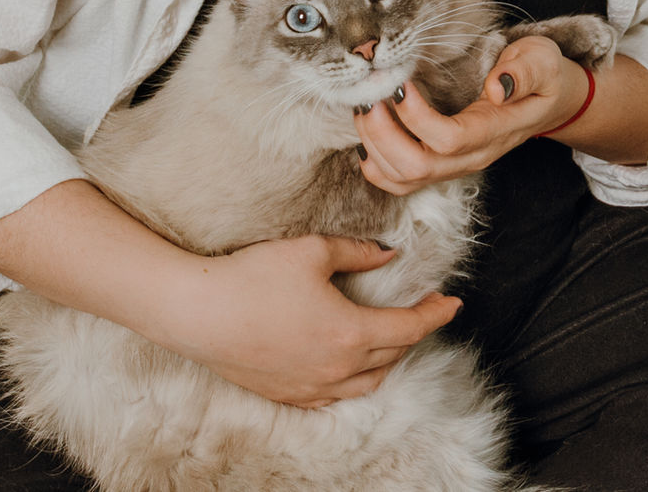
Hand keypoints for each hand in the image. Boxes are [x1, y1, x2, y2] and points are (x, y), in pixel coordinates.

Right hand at [162, 236, 461, 407]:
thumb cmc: (253, 277)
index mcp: (351, 333)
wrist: (195, 312)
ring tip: (390, 338)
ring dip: (388, 360)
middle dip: (414, 332)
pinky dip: (354, 381)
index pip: (410, 327)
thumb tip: (387, 255)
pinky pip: (335, 396)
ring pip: (368, 382)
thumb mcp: (312, 251)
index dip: (435, 313)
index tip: (452, 302)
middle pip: (393, 355)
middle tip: (422, 310)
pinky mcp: (287, 394)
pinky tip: (349, 367)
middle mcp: (337, 369)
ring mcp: (311, 387)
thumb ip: (358, 252)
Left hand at [354, 36, 590, 194]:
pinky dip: (375, 165)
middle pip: (417, 167)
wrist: (548, 101)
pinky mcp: (441, 167)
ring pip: (403, 178)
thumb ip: (525, 71)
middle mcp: (472, 157)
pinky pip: (400, 183)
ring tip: (365, 108)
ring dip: (374, 146)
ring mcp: (455, 167)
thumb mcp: (543, 60)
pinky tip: (368, 135)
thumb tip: (498, 86)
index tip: (401, 83)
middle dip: (382, 134)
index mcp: (495, 131)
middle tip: (370, 97)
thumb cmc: (541, 76)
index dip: (416, 116)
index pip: (449, 139)